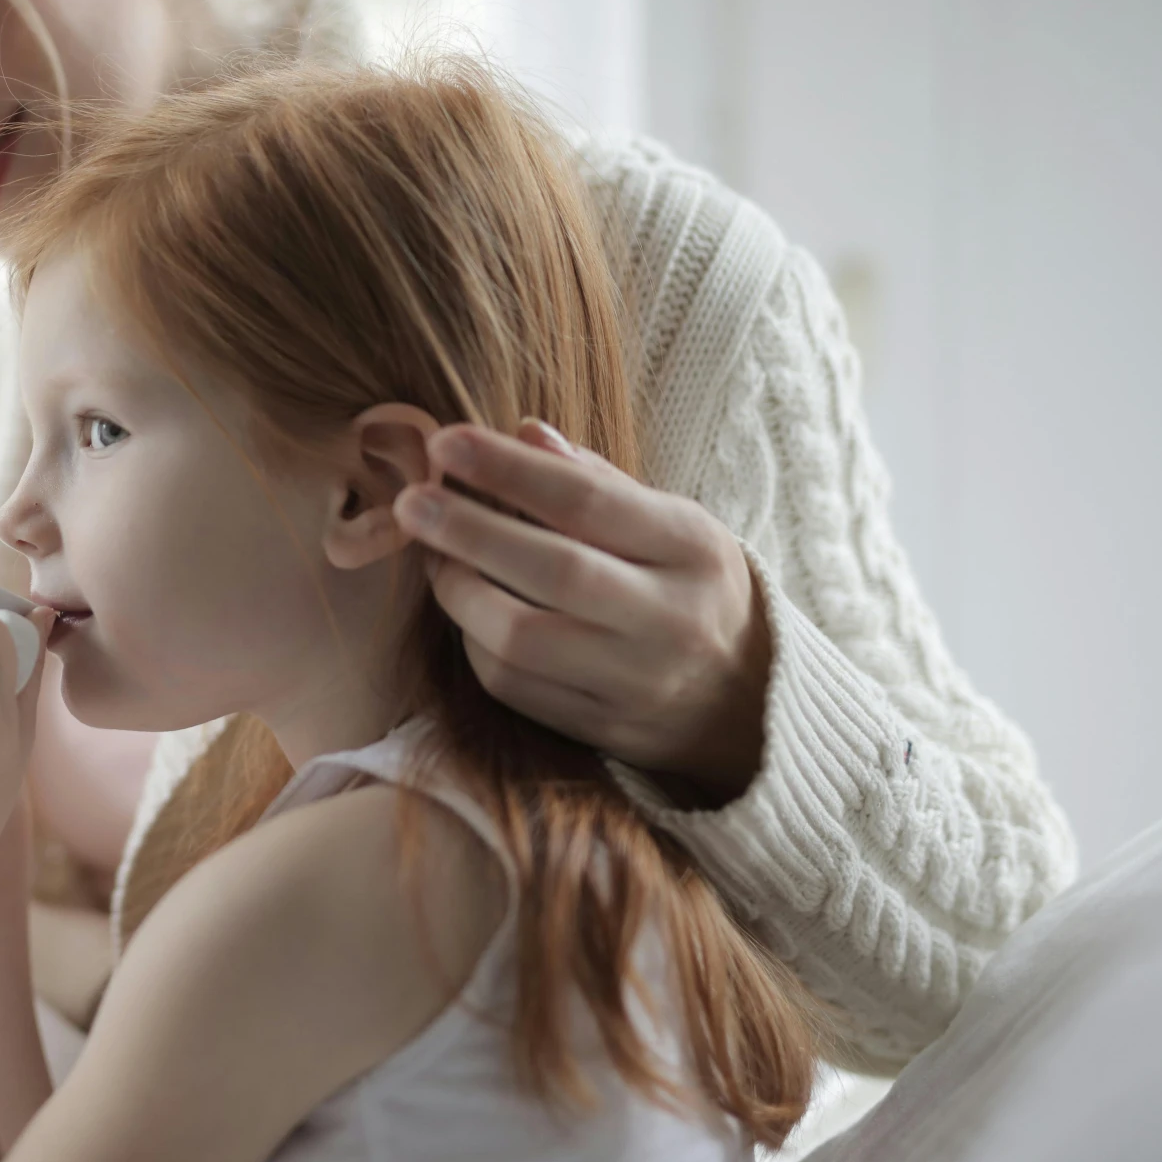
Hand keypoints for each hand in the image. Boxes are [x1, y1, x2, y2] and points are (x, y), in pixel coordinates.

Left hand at [393, 421, 771, 803]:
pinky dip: (475, 644)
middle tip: (411, 502)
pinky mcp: (604, 729)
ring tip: (434, 556)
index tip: (444, 443)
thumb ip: (597, 481)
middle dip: (469, 531)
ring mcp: (636, 681)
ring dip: (460, 593)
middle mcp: (670, 617)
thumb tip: (524, 432)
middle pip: (554, 571)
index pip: (586, 501)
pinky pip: (515, 687)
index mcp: (690, 548)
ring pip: (523, 638)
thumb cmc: (690, 589)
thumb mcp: (672, 523)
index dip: (507, 469)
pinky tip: (464, 611)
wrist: (750, 702)